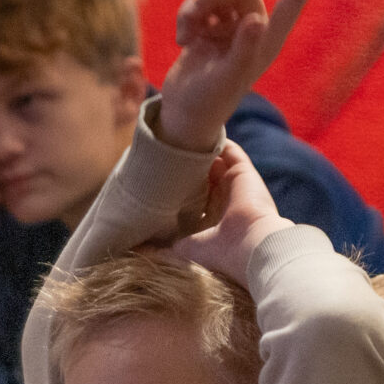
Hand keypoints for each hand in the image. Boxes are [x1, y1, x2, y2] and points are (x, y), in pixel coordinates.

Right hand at [158, 0, 319, 152]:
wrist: (182, 112)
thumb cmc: (209, 102)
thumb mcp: (226, 79)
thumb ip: (242, 50)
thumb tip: (255, 20)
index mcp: (267, 41)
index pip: (292, 1)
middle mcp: (252, 28)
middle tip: (196, 13)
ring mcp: (229, 25)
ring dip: (196, 9)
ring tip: (187, 35)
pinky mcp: (207, 25)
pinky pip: (196, 3)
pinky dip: (185, 18)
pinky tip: (182, 41)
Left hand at [169, 143, 290, 288]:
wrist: (250, 246)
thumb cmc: (217, 252)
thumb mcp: (182, 250)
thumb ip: (160, 248)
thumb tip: (133, 250)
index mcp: (211, 221)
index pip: (192, 200)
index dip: (177, 189)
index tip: (157, 179)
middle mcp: (223, 202)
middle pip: (203, 178)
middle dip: (186, 168)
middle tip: (165, 155)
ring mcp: (235, 186)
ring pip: (216, 163)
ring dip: (200, 152)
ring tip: (179, 138)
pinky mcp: (243, 172)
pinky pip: (231, 152)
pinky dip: (219, 142)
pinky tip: (200, 131)